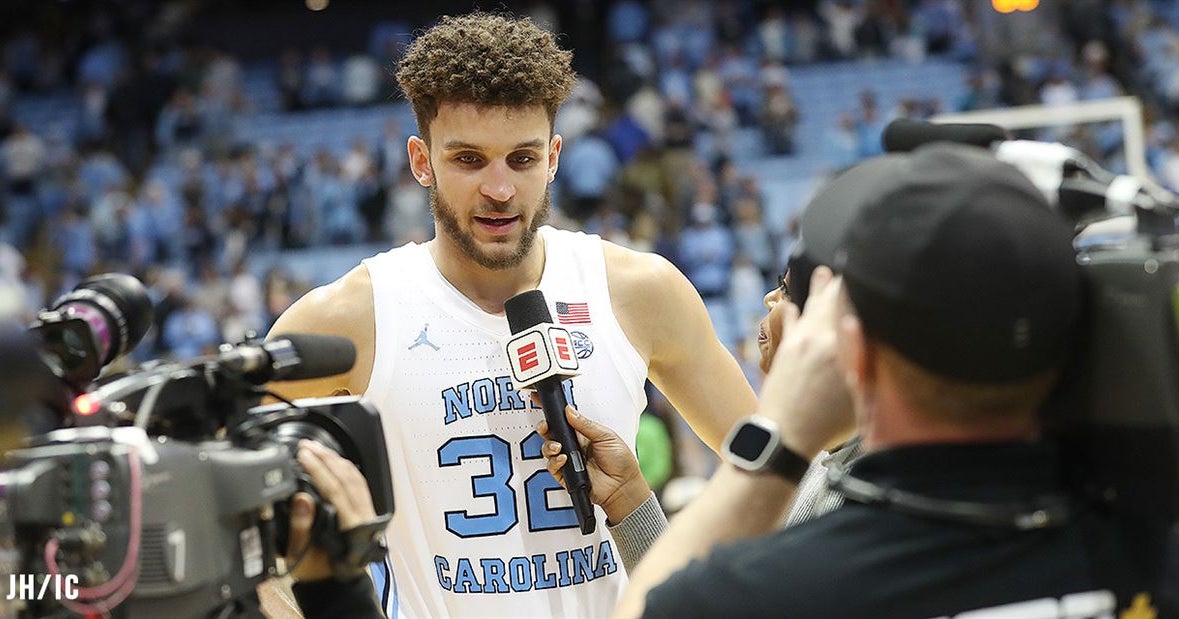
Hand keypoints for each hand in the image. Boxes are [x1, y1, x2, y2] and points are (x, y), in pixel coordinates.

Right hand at [285, 440, 377, 581]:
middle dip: (326, 458)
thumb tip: (302, 498)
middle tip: (306, 446)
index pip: (336, 490)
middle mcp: (364, 518)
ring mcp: (368, 512)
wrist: (336, 583)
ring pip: (356, 478)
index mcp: (351, 529)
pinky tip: (333, 460)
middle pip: (347, 478)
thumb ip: (301, 528)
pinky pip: (359, 483)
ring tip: (316, 448)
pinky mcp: (367, 510)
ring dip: (336, 460)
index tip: (303, 456)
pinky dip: (346, 468)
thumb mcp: (302, 555)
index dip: (319, 470)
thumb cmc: (319, 572)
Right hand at [538, 406, 651, 523]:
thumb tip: (569, 411)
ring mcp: (569, 460)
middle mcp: (573, 446)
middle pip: (552, 434)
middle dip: (545, 427)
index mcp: (583, 434)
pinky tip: (564, 459)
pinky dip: (555, 462)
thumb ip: (585, 424)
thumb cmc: (620, 461)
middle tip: (546, 425)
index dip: (553, 412)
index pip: (564, 420)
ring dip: (549, 446)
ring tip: (559, 447)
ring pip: (549, 450)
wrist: (623, 485)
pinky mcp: (566, 475)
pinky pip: (552, 467)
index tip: (542, 402)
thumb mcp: (606, 436)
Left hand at [758, 266, 855, 457]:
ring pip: (811, 305)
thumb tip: (870, 333)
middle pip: (833, 298)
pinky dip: (794, 310)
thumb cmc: (826, 424)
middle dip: (843, 282)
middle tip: (850, 266)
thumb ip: (868, 363)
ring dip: (819, 288)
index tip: (871, 274)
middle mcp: (819, 337)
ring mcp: (798, 341)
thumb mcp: (862, 397)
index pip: (854, 303)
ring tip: (823, 273)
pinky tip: (792, 305)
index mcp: (842, 347)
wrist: (783, 435)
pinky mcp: (784, 349)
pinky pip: (790, 321)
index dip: (863, 286)